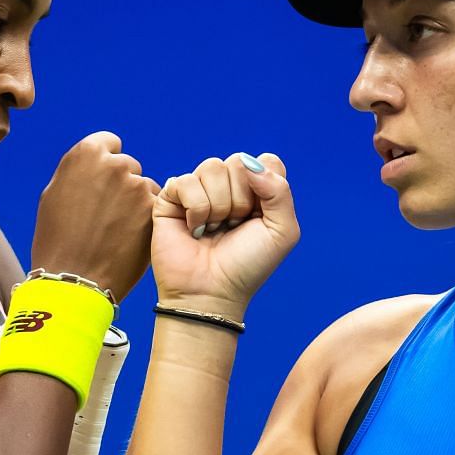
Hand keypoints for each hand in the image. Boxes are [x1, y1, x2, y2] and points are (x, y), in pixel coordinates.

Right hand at [32, 131, 159, 299]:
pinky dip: (145, 219)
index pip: (109, 143)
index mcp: (86, 154)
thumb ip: (78, 171)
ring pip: (143, 187)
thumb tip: (95, 163)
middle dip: (121, 183)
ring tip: (116, 230)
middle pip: (128, 165)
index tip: (102, 183)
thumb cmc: (57, 240)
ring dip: (135, 202)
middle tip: (107, 213)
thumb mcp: (54, 194)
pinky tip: (128, 238)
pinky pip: (154, 207)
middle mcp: (114, 164)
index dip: (105, 164)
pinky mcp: (152, 210)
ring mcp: (136, 186)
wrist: (73, 280)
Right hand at [151, 152, 298, 314]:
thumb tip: (249, 163)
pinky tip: (194, 230)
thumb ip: (279, 191)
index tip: (259, 216)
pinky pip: (186, 181)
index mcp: (257, 191)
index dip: (265, 186)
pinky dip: (196, 210)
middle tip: (233, 227)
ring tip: (213, 229)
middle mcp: (228, 186)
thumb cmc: (247, 265)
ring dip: (218, 206)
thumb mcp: (282, 232)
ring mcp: (199, 189)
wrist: (211, 293)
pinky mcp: (172, 197)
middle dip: (241, 199)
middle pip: (239, 162)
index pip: (266, 161)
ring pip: (212, 167)